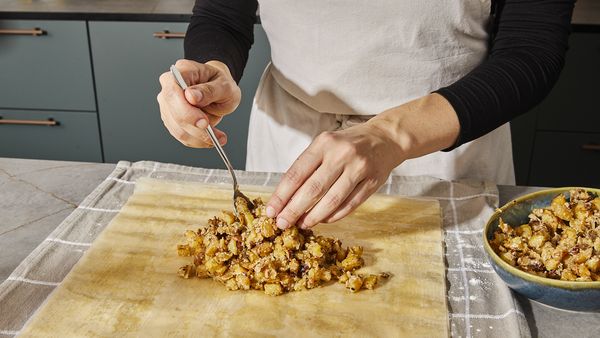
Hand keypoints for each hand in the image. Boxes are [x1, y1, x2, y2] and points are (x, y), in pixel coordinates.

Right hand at [157, 59, 240, 147]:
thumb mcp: (224, 85)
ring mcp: (168, 104)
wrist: (219, 89)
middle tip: (213, 133)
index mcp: (183, 71)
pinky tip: (212, 138)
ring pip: (177, 128)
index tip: (204, 122)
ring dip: (199, 137)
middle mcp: (170, 86)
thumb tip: (191, 96)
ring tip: (218, 137)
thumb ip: (209, 90)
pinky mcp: (172, 119)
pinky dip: (198, 140)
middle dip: (194, 127)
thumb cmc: (220, 83)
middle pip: (172, 112)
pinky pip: (182, 136)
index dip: (185, 110)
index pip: (173, 91)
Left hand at [265, 93, 460, 229]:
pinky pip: (351, 204)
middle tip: (282, 223)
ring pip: (332, 199)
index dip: (282, 195)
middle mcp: (342, 154)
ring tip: (302, 224)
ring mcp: (359, 168)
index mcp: (324, 143)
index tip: (271, 211)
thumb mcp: (325, 145)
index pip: (297, 173)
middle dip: (294, 209)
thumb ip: (307, 168)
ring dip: (314, 216)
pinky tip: (324, 220)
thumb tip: (286, 198)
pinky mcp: (373, 181)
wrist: (385, 138)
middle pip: (313, 189)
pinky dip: (335, 215)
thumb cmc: (347, 144)